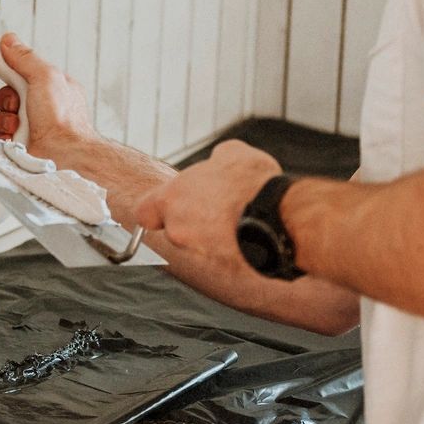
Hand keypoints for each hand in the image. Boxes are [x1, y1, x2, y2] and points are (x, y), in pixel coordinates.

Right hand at [0, 34, 98, 160]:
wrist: (65, 156)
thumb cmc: (64, 121)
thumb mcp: (46, 77)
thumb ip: (26, 58)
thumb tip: (10, 41)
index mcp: (50, 89)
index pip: (21, 72)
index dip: (8, 68)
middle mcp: (40, 108)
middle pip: (7, 95)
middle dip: (7, 99)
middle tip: (18, 104)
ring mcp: (30, 128)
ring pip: (1, 117)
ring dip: (5, 121)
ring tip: (19, 127)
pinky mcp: (20, 147)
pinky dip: (3, 138)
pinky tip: (15, 141)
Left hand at [130, 140, 283, 262]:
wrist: (278, 215)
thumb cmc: (253, 183)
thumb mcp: (233, 153)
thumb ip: (215, 160)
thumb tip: (218, 162)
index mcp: (172, 198)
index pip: (144, 212)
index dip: (158, 211)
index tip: (173, 208)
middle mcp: (176, 229)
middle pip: (174, 231)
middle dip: (191, 225)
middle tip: (216, 215)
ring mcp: (195, 253)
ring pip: (196, 248)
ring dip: (211, 240)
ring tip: (238, 226)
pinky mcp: (216, 270)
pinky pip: (218, 262)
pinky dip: (228, 253)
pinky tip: (247, 240)